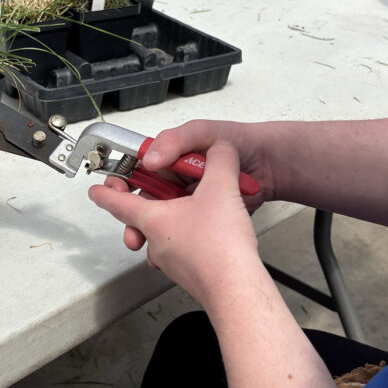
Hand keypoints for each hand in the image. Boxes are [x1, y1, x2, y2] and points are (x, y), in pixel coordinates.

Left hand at [89, 143, 259, 306]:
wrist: (235, 290)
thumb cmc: (220, 249)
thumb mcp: (222, 188)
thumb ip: (220, 161)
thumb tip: (220, 150)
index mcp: (154, 220)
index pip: (119, 203)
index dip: (106, 192)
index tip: (96, 190)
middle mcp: (157, 242)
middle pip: (142, 218)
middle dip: (147, 202)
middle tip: (153, 189)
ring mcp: (172, 261)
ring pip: (163, 235)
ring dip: (173, 219)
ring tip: (193, 208)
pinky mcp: (190, 272)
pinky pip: (183, 249)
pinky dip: (191, 236)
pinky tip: (212, 231)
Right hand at [110, 120, 274, 248]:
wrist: (273, 168)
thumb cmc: (244, 144)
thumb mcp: (205, 134)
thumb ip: (176, 141)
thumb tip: (150, 159)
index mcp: (171, 159)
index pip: (138, 169)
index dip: (122, 181)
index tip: (114, 190)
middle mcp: (176, 182)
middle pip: (143, 202)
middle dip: (130, 218)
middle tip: (130, 229)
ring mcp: (189, 205)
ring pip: (157, 224)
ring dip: (147, 236)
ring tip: (144, 244)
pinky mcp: (203, 224)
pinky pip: (179, 239)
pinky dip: (168, 249)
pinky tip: (166, 254)